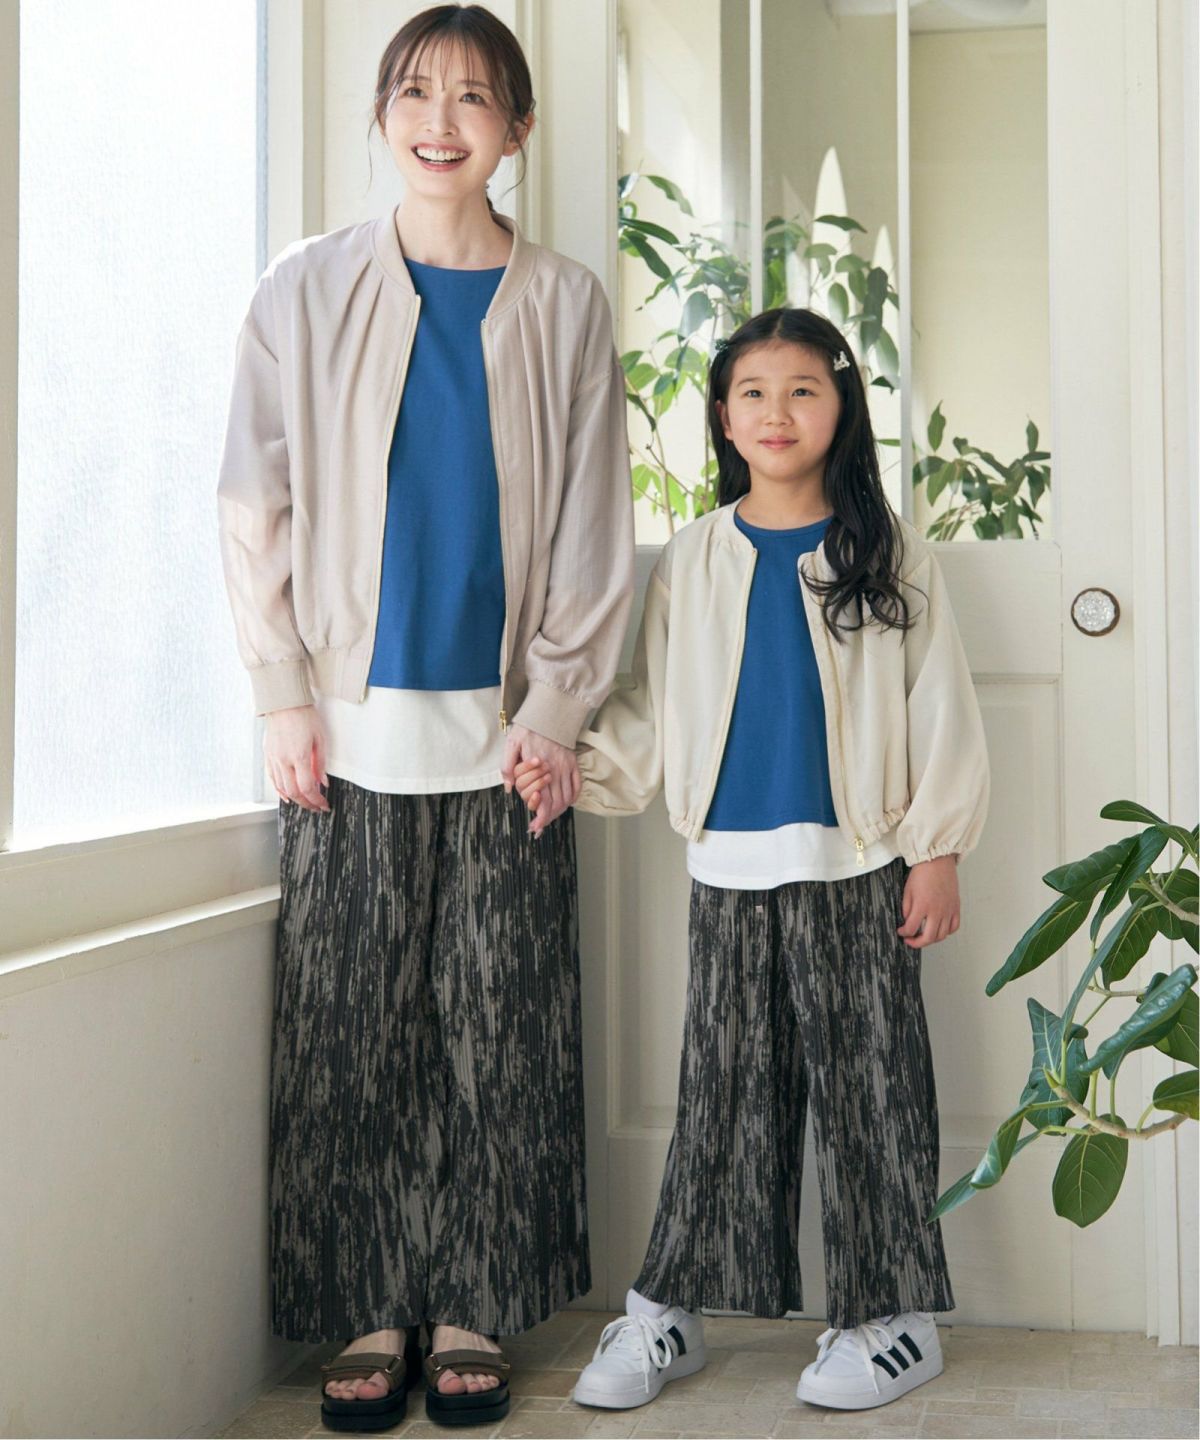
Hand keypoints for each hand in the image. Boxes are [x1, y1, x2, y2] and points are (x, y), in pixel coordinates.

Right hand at [264, 704, 329, 811]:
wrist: (284, 702)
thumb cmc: (303, 715)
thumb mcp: (320, 738)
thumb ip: (320, 763)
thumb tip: (323, 781)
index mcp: (299, 756)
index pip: (307, 788)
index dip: (316, 800)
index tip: (323, 804)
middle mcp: (284, 760)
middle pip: (294, 792)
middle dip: (306, 803)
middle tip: (316, 806)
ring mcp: (274, 758)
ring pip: (282, 788)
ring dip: (295, 799)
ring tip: (305, 802)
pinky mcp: (268, 755)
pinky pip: (272, 778)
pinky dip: (280, 790)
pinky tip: (287, 795)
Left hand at [500, 723, 578, 838]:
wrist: (550, 712)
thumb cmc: (529, 728)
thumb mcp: (512, 743)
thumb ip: (507, 766)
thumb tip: (508, 787)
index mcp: (539, 770)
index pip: (543, 801)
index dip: (541, 818)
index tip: (536, 827)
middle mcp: (555, 772)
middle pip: (556, 804)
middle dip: (549, 818)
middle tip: (540, 826)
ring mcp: (566, 768)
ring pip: (566, 798)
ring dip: (559, 811)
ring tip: (550, 817)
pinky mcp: (573, 763)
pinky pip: (577, 786)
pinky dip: (573, 798)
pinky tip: (566, 802)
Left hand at [896, 855, 959, 947]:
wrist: (937, 861)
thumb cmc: (923, 873)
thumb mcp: (908, 890)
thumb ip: (907, 908)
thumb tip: (907, 921)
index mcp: (922, 906)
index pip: (912, 928)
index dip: (904, 933)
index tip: (901, 932)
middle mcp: (937, 911)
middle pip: (928, 938)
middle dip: (917, 943)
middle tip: (911, 941)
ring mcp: (948, 910)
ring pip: (942, 935)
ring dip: (931, 939)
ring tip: (924, 936)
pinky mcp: (956, 907)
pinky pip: (954, 927)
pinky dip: (947, 932)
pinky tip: (939, 930)